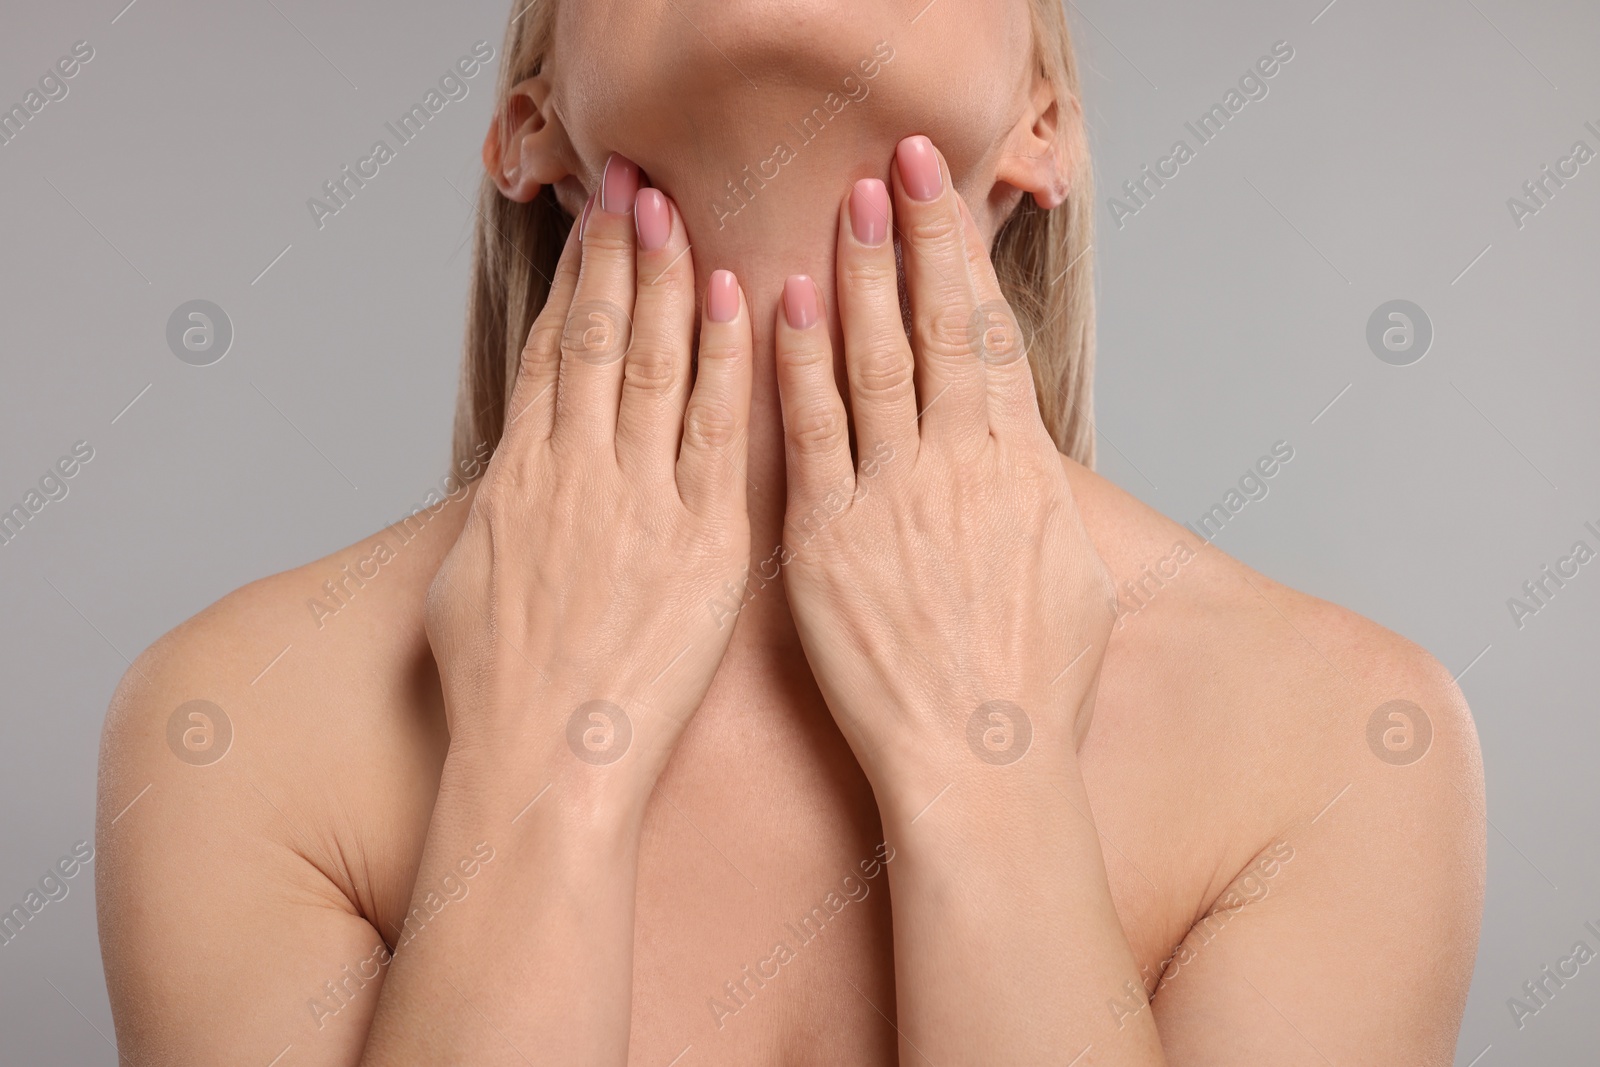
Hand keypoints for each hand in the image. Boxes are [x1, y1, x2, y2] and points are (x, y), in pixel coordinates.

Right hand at [425, 156, 752, 793]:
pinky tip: (738, 303)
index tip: (590, 226)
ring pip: (651, 364)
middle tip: (634, 184)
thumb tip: (509, 479)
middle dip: (617, 254)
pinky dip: (724, 361)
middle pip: (596, 338)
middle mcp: (573, 474)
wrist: (541, 767)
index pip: (550, 355)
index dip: (572, 282)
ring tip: (677, 214)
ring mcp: (638, 502)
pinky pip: (716, 431)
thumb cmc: (500, 697)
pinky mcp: (702, 542)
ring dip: (665, 281)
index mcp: (517, 481)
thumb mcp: (464, 588)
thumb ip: (495, 517)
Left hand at [773, 136, 1115, 801]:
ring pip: (874, 362)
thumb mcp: (1078, 581)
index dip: (965, 259)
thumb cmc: (1035, 693)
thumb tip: (1030, 453)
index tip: (945, 198)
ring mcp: (893, 501)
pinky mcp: (830, 542)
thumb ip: (1047, 501)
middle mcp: (962, 469)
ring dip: (859, 278)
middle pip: (938, 328)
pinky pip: (810, 435)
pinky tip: (778, 307)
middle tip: (892, 164)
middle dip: (915, 238)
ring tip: (843, 207)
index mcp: (1025, 473)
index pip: (992, 339)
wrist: (981, 769)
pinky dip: (797, 366)